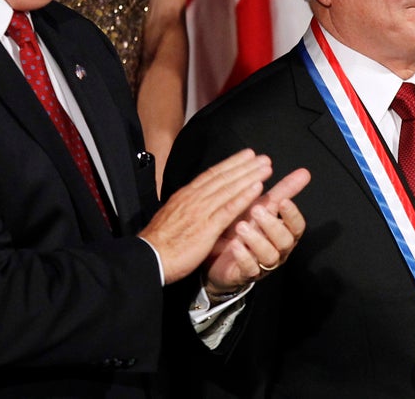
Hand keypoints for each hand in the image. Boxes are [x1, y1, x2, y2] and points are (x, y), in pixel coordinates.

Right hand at [139, 149, 271, 283]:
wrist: (148, 258)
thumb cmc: (160, 242)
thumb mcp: (172, 216)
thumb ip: (186, 206)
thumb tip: (196, 199)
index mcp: (185, 196)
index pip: (211, 175)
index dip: (231, 164)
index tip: (246, 156)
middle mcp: (194, 199)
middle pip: (223, 177)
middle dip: (245, 166)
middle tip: (263, 158)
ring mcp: (200, 212)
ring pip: (229, 189)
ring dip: (249, 177)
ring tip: (266, 168)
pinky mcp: (206, 228)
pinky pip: (228, 209)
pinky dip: (244, 197)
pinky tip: (257, 189)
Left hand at [204, 168, 310, 294]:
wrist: (219, 254)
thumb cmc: (246, 226)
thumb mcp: (264, 207)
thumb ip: (284, 191)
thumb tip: (304, 172)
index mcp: (285, 232)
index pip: (297, 226)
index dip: (292, 215)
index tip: (283, 201)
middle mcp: (278, 249)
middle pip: (284, 241)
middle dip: (272, 225)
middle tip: (256, 210)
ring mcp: (263, 264)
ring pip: (269, 256)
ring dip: (256, 240)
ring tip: (240, 226)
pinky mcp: (246, 274)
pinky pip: (249, 269)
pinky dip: (243, 256)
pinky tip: (234, 245)